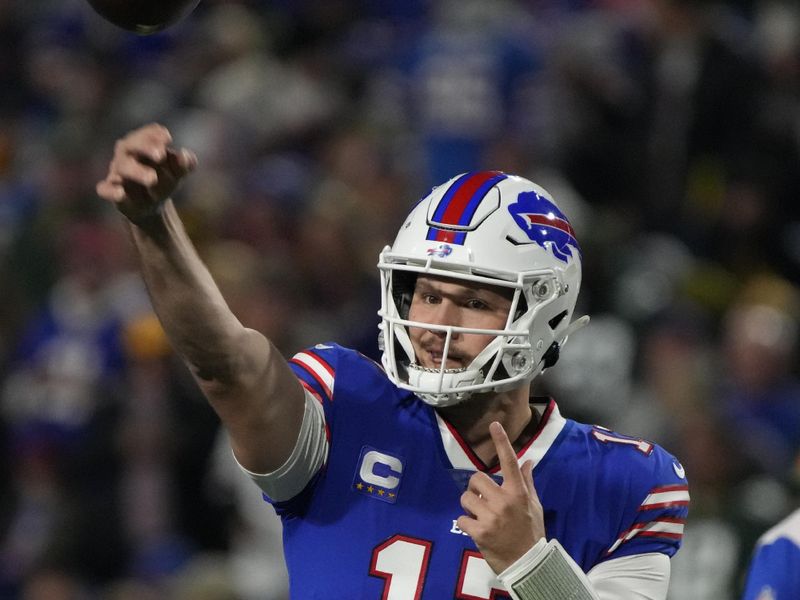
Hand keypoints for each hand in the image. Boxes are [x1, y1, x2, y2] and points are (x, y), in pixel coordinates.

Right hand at [96, 123, 196, 224]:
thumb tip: (185, 155)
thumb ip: (185, 164)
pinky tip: (121, 194)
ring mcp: (117, 173)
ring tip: (153, 179)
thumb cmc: (163, 182)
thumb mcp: (178, 174)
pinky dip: (111, 191)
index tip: (168, 138)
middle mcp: (126, 155)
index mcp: (142, 145)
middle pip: (129, 145)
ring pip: (121, 167)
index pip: (145, 134)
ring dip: (137, 171)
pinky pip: (105, 189)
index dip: (154, 134)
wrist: (151, 207)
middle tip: (161, 155)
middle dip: (144, 147)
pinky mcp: (110, 191)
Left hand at [456, 421, 545, 573]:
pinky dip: (465, 523)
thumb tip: (528, 461)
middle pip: (477, 478)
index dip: (502, 441)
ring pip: (466, 497)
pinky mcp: (479, 532)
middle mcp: (504, 501)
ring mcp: (491, 516)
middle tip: (482, 499)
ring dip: (469, 505)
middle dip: (476, 488)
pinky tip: (476, 529)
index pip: (509, 462)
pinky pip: (461, 518)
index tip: (495, 424)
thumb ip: (527, 483)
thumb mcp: (534, 506)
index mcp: (518, 492)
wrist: (528, 564)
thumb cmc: (531, 532)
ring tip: (479, 515)